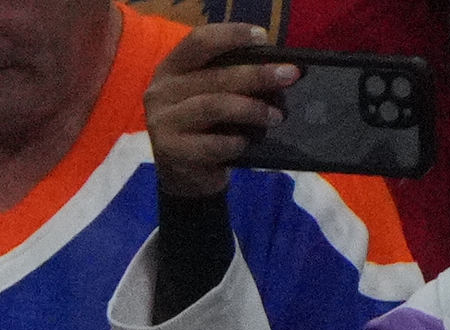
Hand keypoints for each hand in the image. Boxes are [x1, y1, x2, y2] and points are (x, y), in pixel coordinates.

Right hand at [144, 18, 295, 203]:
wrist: (184, 174)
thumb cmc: (205, 125)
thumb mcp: (214, 92)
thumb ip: (234, 75)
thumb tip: (280, 69)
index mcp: (171, 69)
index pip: (199, 41)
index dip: (232, 35)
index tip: (263, 38)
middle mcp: (160, 92)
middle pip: (214, 76)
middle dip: (257, 75)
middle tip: (289, 76)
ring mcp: (162, 123)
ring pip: (214, 107)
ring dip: (252, 110)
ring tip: (276, 116)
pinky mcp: (170, 152)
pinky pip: (213, 144)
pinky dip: (237, 142)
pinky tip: (246, 142)